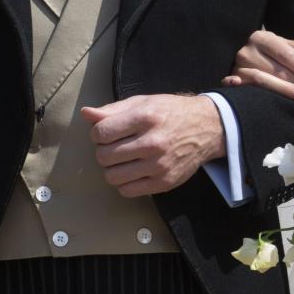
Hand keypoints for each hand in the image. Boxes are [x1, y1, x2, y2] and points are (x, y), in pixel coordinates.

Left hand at [80, 94, 224, 197]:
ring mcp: (159, 165)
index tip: (106, 132)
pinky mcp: (164, 182)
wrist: (207, 128)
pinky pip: (127, 191)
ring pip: (112, 177)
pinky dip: (124, 182)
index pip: (102, 132)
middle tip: (115, 145)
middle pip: (104, 156)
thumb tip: (86, 114)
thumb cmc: (171, 112)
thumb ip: (113, 110)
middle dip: (103, 150)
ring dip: (112, 168)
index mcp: (145, 117)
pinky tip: (133, 170)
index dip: (97, 133)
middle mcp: (152, 142)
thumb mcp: (144, 102)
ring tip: (123, 159)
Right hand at [220, 29, 293, 99]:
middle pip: (276, 69)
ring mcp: (238, 66)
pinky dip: (253, 91)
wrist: (238, 54)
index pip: (286, 54)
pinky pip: (244, 88)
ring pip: (262, 80)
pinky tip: (266, 98)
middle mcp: (247, 51)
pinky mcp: (232, 80)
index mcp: (262, 38)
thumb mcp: (282, 44)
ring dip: (284, 89)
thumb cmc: (266, 51)